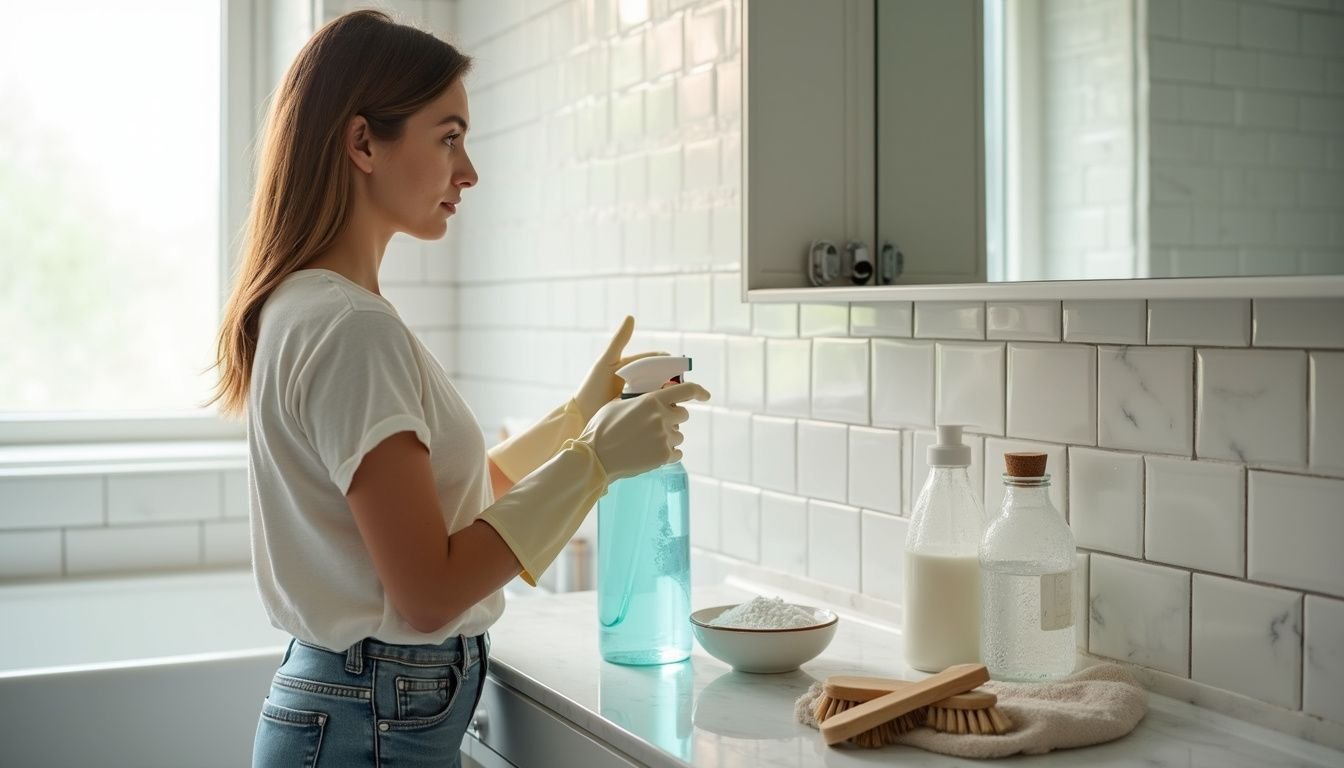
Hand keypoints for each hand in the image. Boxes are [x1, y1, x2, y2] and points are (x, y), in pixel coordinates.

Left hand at [573, 316, 668, 421]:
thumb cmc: (592, 387)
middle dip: (672, 380)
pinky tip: (668, 413)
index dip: (667, 362)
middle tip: (678, 385)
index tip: (679, 364)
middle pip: (661, 378)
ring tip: (673, 399)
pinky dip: (663, 410)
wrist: (582, 415)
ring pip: (661, 394)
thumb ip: (619, 341)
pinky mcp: (640, 415)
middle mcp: (637, 383)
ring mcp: (639, 399)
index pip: (654, 361)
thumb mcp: (606, 362)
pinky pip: (655, 410)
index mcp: (631, 368)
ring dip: (669, 396)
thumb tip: (631, 317)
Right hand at [577, 381, 711, 480]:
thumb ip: (638, 399)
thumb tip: (649, 398)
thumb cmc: (602, 429)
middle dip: (673, 418)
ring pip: (679, 435)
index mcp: (652, 400)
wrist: (596, 457)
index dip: (699, 391)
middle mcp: (662, 417)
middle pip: (683, 415)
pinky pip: (677, 453)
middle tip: (655, 424)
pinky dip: (668, 453)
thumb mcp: (617, 404)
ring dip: (668, 437)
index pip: (686, 391)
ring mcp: (664, 438)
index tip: (706, 396)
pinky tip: (651, 453)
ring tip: (646, 442)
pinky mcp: (663, 456)